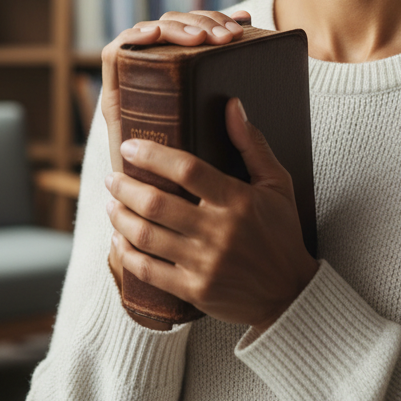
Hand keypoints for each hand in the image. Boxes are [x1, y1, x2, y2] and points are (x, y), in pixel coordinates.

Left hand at [100, 8, 250, 327]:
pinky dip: (126, 253)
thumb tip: (232, 105)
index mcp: (237, 201)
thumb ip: (252, 144)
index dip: (153, 155)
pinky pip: (149, 271)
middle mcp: (219, 232)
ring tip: (110, 203)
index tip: (129, 147)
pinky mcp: (195, 290)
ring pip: (146, 236)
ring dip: (120, 217)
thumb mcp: (277, 185)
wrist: (290, 295)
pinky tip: (118, 239)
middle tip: (112, 177)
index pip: (187, 170)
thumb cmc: (280, 233)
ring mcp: (205, 264)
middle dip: (125, 187)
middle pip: (157, 204)